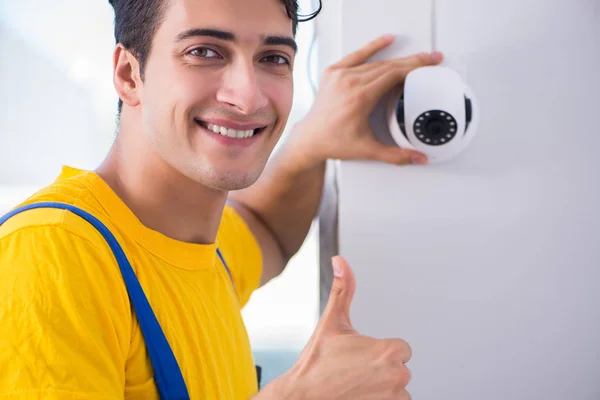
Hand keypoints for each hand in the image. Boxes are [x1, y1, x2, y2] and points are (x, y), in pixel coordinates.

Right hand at [265, 256, 412, 399]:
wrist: (302, 398)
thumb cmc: (316, 365)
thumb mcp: (330, 323)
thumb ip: (342, 289)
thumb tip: (341, 262)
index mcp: (388, 351)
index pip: (401, 348)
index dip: (380, 351)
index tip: (361, 356)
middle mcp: (396, 376)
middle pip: (400, 369)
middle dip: (381, 370)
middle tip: (354, 371)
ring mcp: (393, 398)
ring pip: (397, 389)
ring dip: (382, 388)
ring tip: (355, 385)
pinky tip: (359, 395)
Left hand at [288, 34, 443, 168]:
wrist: (310, 138)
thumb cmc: (334, 142)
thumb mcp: (368, 150)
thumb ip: (397, 155)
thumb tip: (419, 158)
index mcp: (360, 97)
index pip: (394, 75)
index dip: (415, 69)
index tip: (429, 66)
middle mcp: (349, 82)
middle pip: (389, 66)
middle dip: (413, 62)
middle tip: (431, 59)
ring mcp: (340, 75)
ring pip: (376, 62)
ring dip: (398, 59)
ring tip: (416, 57)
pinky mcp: (333, 72)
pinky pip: (355, 55)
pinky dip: (372, 47)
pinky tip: (386, 40)